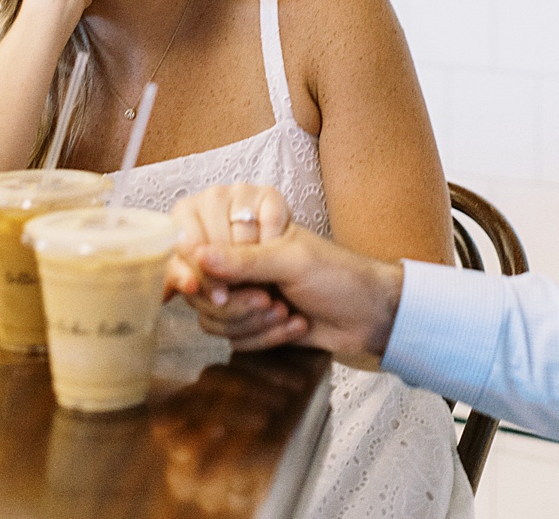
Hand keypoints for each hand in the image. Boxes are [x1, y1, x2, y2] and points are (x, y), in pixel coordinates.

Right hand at [166, 204, 403, 369]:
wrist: (367, 314)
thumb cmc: (336, 273)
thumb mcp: (291, 261)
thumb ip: (243, 260)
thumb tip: (198, 256)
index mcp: (245, 221)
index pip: (191, 241)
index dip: (194, 269)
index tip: (212, 289)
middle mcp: (235, 253)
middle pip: (199, 286)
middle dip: (237, 303)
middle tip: (269, 299)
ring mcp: (239, 287)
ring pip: (213, 317)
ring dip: (253, 322)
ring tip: (286, 311)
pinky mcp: (247, 319)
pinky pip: (231, 337)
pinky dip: (264, 338)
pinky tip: (294, 325)